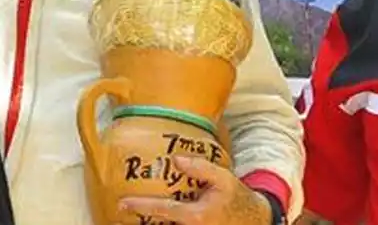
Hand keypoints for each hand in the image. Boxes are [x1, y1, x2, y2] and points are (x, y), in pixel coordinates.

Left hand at [118, 156, 272, 224]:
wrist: (255, 220)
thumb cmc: (237, 199)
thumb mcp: (224, 179)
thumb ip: (201, 168)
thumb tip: (176, 160)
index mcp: (196, 216)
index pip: (163, 210)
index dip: (141, 206)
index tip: (122, 203)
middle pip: (161, 223)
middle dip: (142, 219)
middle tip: (123, 209)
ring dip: (152, 220)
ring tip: (134, 212)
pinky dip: (164, 220)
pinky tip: (153, 214)